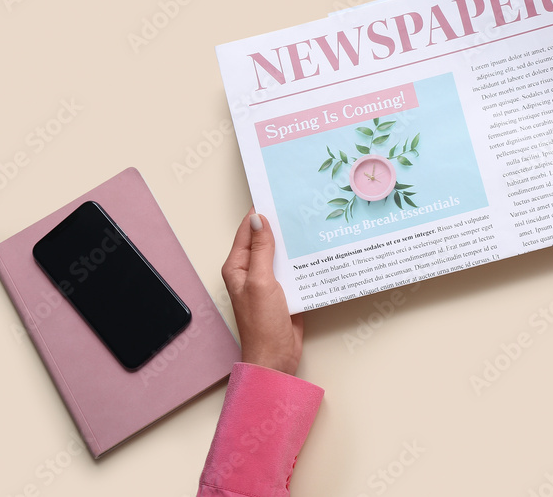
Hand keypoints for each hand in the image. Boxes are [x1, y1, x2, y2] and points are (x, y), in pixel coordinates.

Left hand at [221, 208, 302, 373]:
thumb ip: (261, 250)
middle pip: (266, 239)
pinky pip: (294, 269)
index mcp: (238, 266)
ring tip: (310, 224)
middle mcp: (251, 271)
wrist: (276, 357)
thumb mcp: (261, 282)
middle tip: (299, 206)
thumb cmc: (262, 325)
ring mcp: (269, 281)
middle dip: (280, 224)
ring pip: (282, 253)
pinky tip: (315, 251)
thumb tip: (259, 219)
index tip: (277, 195)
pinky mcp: (285, 290)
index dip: (261, 212)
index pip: (248, 230)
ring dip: (294, 243)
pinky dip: (303, 260)